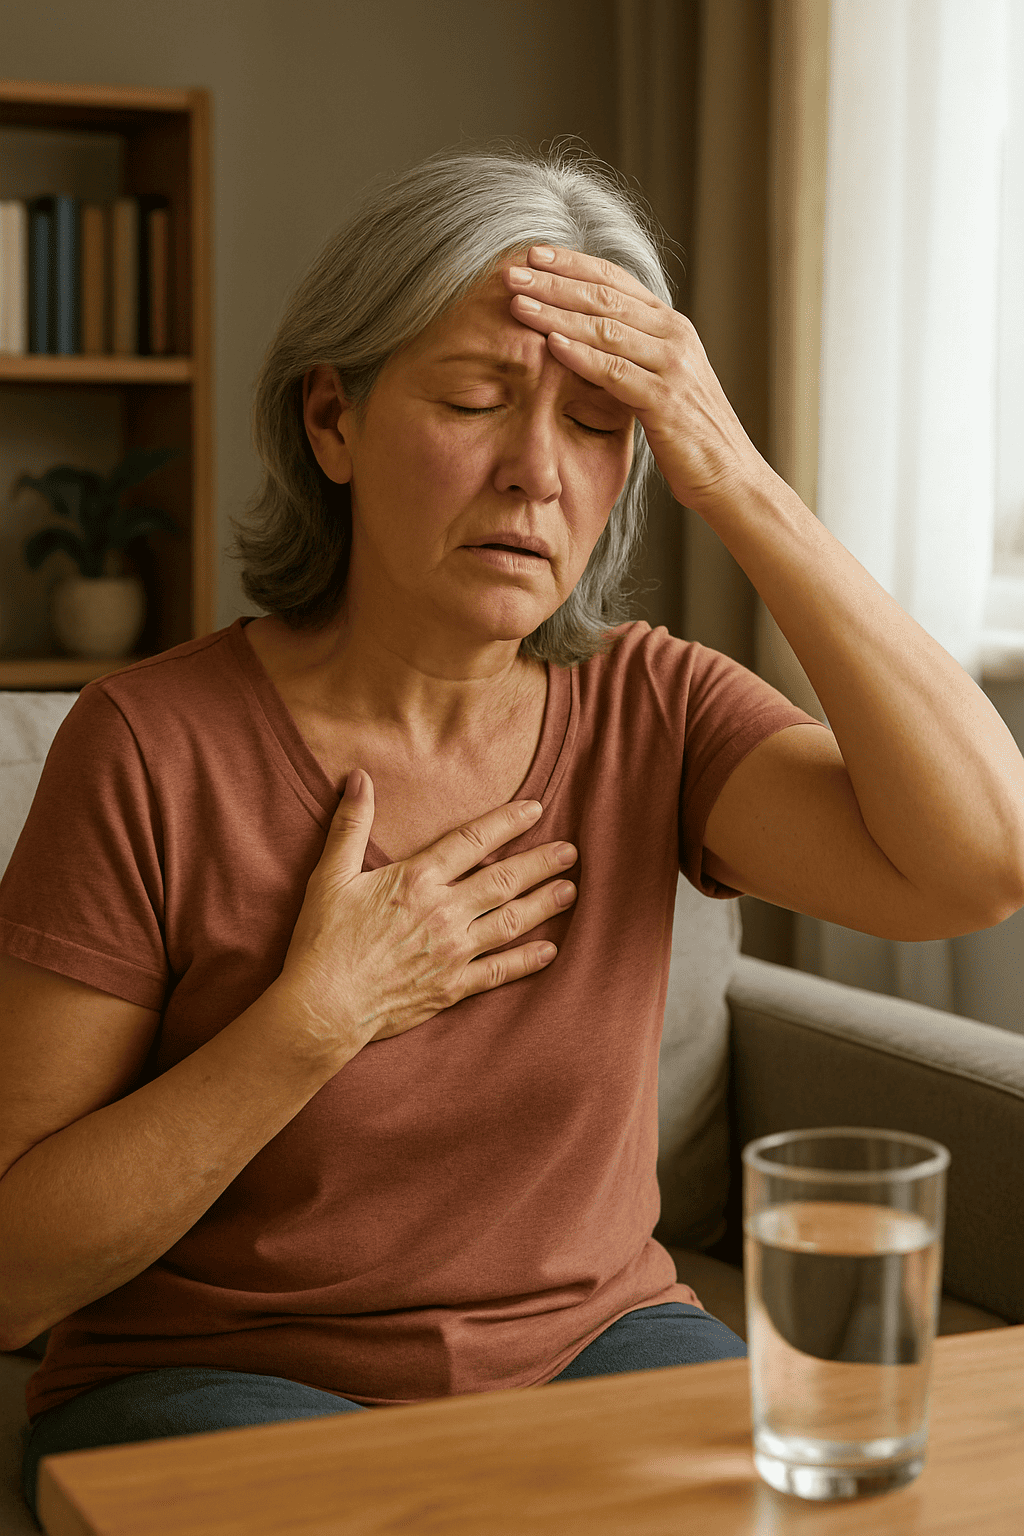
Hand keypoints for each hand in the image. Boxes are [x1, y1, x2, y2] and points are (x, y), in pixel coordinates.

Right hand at [276, 770, 577, 1052]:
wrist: (323, 1006)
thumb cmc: (323, 941)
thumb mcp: (330, 876)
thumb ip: (351, 825)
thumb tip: (359, 777)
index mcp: (416, 880)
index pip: (472, 841)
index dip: (507, 822)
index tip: (535, 809)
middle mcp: (443, 912)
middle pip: (504, 880)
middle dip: (541, 863)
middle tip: (571, 852)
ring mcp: (453, 952)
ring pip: (511, 922)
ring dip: (544, 904)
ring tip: (570, 890)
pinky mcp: (453, 987)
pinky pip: (500, 971)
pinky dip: (528, 961)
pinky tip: (550, 950)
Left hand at [502, 245, 767, 513]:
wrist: (730, 476)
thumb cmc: (687, 434)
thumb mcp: (658, 382)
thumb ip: (630, 355)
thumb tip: (582, 339)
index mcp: (670, 326)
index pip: (615, 279)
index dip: (572, 263)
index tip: (532, 253)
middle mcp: (674, 335)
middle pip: (604, 296)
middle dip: (554, 282)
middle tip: (511, 272)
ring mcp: (673, 366)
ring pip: (605, 328)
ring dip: (556, 313)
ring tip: (518, 304)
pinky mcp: (666, 401)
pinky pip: (615, 372)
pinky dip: (581, 355)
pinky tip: (550, 344)